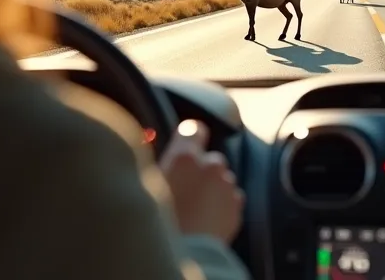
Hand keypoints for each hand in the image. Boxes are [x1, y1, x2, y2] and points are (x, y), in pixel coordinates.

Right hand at [158, 119, 244, 242]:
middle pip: (209, 158)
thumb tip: (165, 160)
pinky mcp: (237, 206)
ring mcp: (227, 185)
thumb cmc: (157, 224)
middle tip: (184, 190)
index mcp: (185, 156)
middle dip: (200, 170)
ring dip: (212, 188)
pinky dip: (221, 204)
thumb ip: (162, 166)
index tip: (185, 145)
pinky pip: (230, 198)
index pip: (194, 129)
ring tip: (194, 209)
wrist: (183, 255)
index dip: (190, 137)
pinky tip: (205, 218)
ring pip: (221, 179)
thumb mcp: (148, 187)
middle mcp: (210, 165)